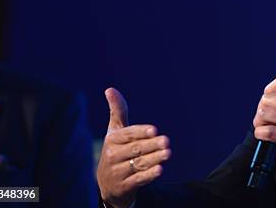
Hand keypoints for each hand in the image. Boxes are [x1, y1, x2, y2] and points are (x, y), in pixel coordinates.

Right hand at [97, 88, 170, 207]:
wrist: (108, 184)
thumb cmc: (115, 150)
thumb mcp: (115, 132)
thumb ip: (117, 111)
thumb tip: (110, 89)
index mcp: (112, 140)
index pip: (128, 134)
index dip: (141, 132)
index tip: (154, 130)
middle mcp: (112, 156)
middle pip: (135, 149)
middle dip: (151, 145)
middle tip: (166, 141)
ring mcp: (117, 172)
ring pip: (138, 164)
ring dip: (154, 159)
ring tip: (167, 153)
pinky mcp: (124, 186)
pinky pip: (138, 179)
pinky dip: (149, 175)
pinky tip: (160, 170)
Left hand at [253, 76, 275, 166]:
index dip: (268, 90)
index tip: (268, 98)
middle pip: (267, 98)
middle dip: (262, 108)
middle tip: (264, 116)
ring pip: (263, 113)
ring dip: (259, 121)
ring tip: (263, 126)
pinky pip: (266, 131)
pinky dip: (260, 134)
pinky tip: (264, 135)